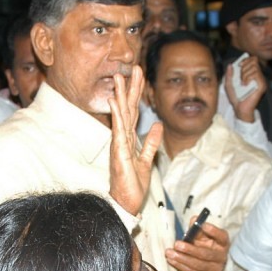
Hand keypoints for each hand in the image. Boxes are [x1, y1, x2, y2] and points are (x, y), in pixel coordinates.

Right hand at [108, 67, 161, 216]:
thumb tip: (157, 125)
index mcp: (129, 139)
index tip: (139, 75)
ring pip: (120, 115)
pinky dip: (116, 115)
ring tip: (119, 77)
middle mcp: (122, 139)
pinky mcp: (118, 153)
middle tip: (134, 67)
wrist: (127, 203)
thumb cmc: (133, 185)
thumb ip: (151, 143)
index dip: (137, 93)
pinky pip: (118, 131)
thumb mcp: (147, 160)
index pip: (133, 111)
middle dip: (130, 87)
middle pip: (127, 108)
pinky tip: (114, 101)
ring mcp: (118, 145)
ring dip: (120, 95)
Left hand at [166, 221, 229, 270]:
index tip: (203, 225)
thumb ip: (198, 227)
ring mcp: (215, 269)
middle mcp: (222, 256)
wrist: (209, 262)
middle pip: (206, 254)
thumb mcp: (203, 234)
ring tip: (169, 253)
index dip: (213, 231)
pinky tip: (172, 260)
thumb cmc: (204, 244)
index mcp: (223, 243)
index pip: (222, 236)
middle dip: (190, 249)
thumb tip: (194, 219)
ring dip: (182, 259)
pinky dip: (181, 267)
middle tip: (176, 244)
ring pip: (198, 265)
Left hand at [224, 56, 267, 122]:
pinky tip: (245, 85)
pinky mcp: (262, 85)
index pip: (253, 59)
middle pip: (254, 61)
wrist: (239, 109)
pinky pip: (256, 75)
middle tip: (240, 77)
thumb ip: (228, 75)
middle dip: (244, 67)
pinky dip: (248, 78)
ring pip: (254, 67)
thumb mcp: (228, 85)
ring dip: (245, 74)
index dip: (246, 60)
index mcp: (251, 74)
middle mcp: (258, 76)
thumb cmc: (235, 98)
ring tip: (242, 83)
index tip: (239, 65)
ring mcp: (261, 80)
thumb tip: (230, 65)